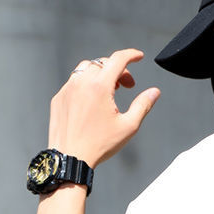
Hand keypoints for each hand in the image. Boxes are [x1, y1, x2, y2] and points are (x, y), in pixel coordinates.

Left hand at [48, 49, 159, 167]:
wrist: (70, 158)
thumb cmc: (99, 145)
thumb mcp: (128, 126)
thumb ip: (143, 105)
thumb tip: (154, 92)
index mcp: (99, 86)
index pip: (117, 59)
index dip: (131, 55)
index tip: (139, 56)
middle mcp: (81, 82)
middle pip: (102, 63)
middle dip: (117, 70)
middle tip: (126, 86)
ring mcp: (67, 89)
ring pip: (86, 69)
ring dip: (100, 74)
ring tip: (109, 91)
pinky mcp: (58, 98)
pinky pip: (73, 83)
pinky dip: (85, 85)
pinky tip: (92, 102)